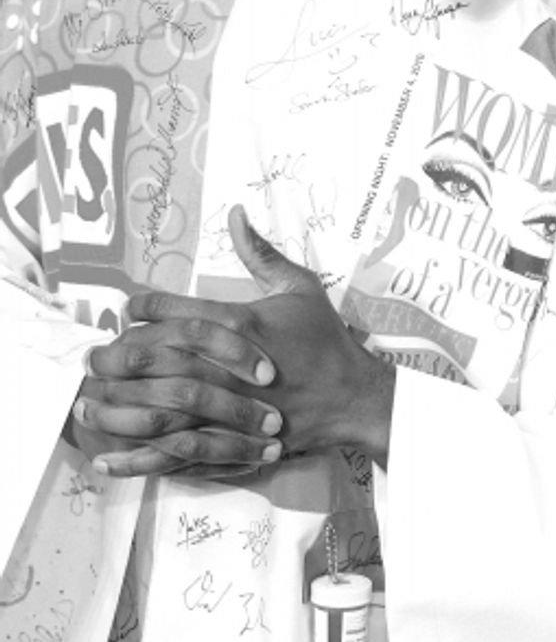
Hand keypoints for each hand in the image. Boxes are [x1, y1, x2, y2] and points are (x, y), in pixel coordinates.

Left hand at [96, 206, 393, 476]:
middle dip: (116, 359)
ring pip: (159, 409)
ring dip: (117, 407)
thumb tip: (236, 213)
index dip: (143, 309)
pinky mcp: (232, 443)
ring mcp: (229, 408)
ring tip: (87, 402)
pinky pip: (176, 453)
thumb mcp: (299, 286)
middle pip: (158, 360)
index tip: (124, 309)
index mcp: (243, 323)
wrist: (352, 396)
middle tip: (92, 357)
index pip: (179, 312)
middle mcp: (229, 366)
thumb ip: (261, 252)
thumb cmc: (325, 339)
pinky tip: (108, 457)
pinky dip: (138, 458)